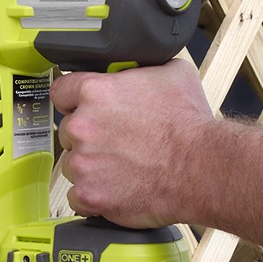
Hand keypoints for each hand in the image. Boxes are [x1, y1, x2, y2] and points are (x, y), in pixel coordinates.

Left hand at [49, 60, 212, 228]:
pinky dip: (92, 195)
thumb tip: (136, 65)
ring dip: (91, 166)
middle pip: (69, 130)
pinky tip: (115, 188)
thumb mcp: (172, 73)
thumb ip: (140, 67)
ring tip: (122, 167)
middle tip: (117, 142)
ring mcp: (83, 162)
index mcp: (95, 92)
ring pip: (73, 164)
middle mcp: (83, 126)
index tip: (81, 108)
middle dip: (88, 136)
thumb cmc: (190, 126)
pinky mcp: (90, 194)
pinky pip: (77, 196)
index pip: (61, 91)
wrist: (201, 169)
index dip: (74, 100)